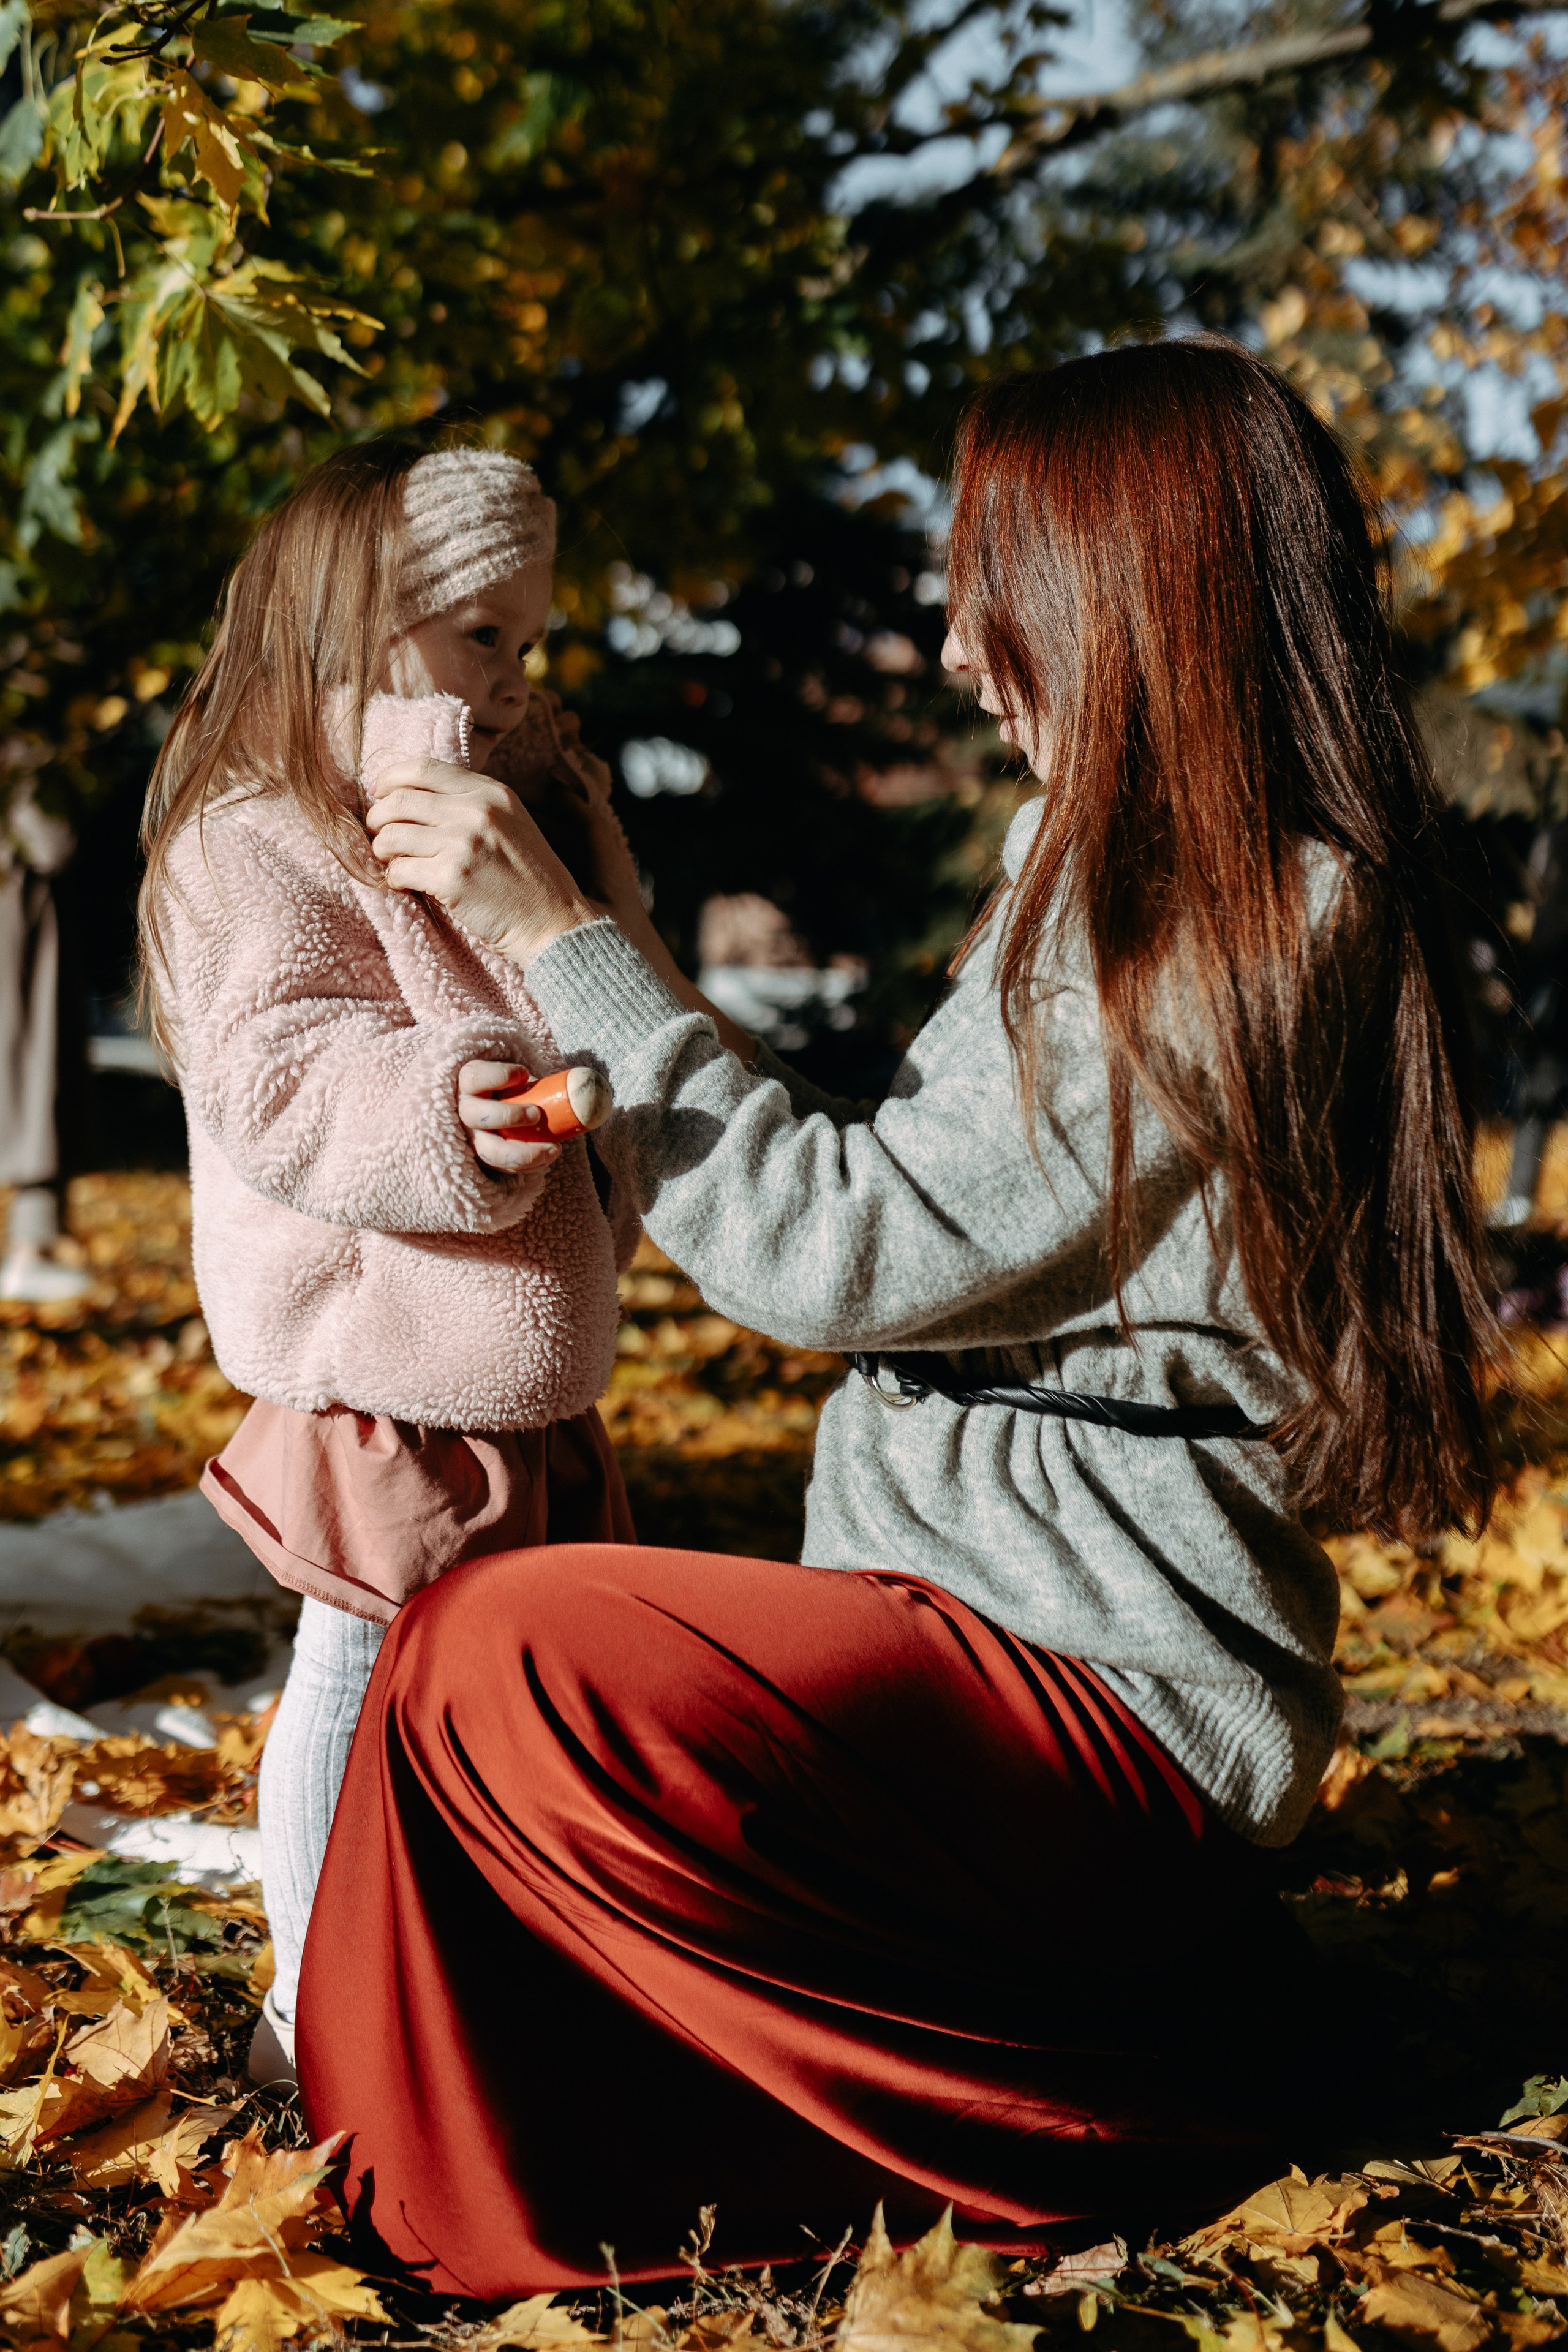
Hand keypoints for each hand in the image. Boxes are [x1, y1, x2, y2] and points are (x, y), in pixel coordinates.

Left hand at [365, 758, 597, 965]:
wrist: (555, 925)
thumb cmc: (529, 880)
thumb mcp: (511, 823)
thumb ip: (471, 804)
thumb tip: (409, 797)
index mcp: (491, 792)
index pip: (423, 768)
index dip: (389, 779)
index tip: (379, 795)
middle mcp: (477, 810)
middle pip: (398, 800)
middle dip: (378, 819)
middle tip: (381, 837)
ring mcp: (464, 843)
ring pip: (391, 836)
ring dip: (383, 852)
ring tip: (393, 863)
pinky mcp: (452, 879)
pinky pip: (398, 871)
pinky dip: (394, 879)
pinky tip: (407, 886)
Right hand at [457, 1060, 563, 1178]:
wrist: (499, 1109)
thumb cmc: (512, 1090)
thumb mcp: (516, 1079)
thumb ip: (532, 1082)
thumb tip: (572, 1088)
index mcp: (470, 1083)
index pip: (474, 1077)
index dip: (498, 1076)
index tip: (523, 1074)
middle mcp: (465, 1111)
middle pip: (475, 1116)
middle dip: (508, 1116)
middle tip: (536, 1114)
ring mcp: (472, 1138)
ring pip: (488, 1152)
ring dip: (522, 1153)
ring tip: (553, 1148)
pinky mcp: (485, 1159)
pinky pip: (504, 1168)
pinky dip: (530, 1166)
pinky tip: (549, 1157)